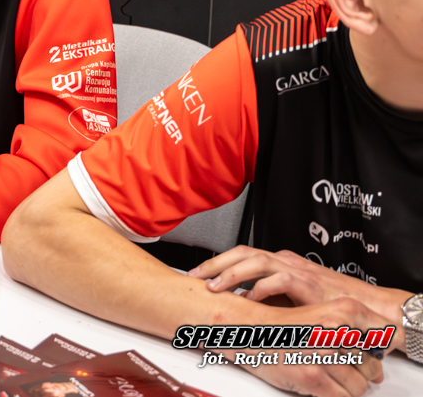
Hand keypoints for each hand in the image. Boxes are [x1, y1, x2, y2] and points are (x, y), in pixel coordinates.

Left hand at [191, 246, 408, 339]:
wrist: (363, 306)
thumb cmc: (324, 302)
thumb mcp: (286, 297)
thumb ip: (263, 296)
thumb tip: (232, 303)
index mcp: (278, 261)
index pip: (240, 253)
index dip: (216, 262)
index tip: (196, 274)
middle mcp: (284, 260)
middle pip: (243, 252)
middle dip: (215, 263)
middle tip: (195, 276)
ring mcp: (296, 270)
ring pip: (257, 261)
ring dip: (233, 273)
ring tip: (214, 286)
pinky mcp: (309, 284)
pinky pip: (280, 281)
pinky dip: (262, 288)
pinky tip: (249, 298)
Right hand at [240, 298, 385, 396]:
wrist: (244, 327)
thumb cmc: (279, 323)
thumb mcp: (321, 315)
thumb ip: (351, 334)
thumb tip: (377, 367)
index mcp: (344, 310)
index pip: (385, 337)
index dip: (377, 351)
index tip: (367, 356)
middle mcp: (338, 329)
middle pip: (372, 364)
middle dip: (359, 372)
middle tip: (336, 366)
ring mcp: (325, 353)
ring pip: (359, 385)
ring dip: (345, 386)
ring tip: (323, 373)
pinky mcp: (313, 375)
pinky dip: (333, 395)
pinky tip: (317, 382)